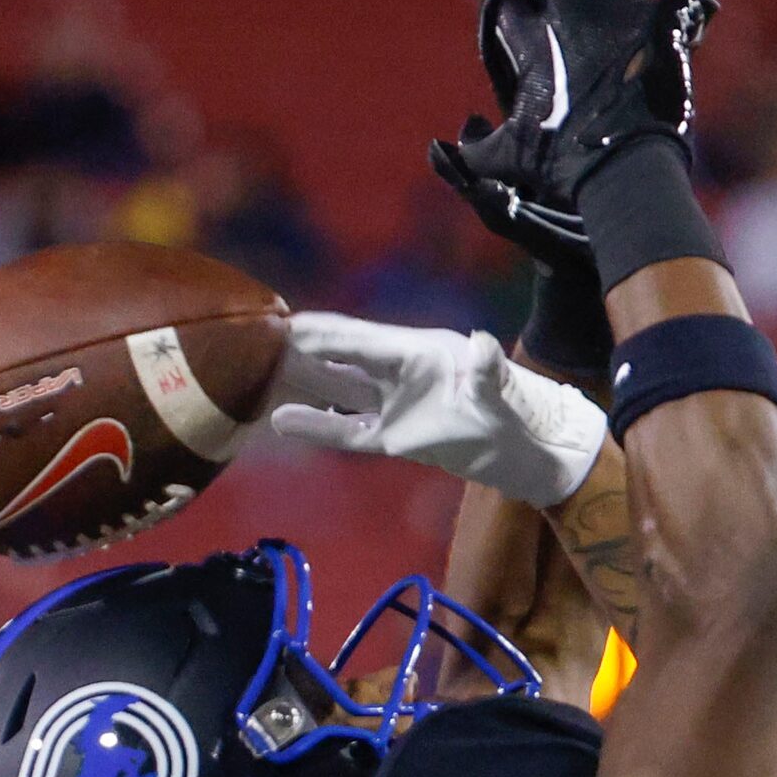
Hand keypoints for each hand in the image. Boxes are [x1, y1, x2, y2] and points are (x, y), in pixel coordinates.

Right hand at [267, 312, 607, 507]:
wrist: (524, 452)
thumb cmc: (513, 417)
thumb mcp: (500, 394)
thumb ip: (488, 371)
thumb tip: (484, 343)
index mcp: (417, 354)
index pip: (360, 340)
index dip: (324, 333)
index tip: (285, 324)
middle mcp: (398, 373)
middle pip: (340, 356)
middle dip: (299, 348)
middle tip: (251, 339)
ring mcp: (393, 404)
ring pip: (336, 388)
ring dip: (300, 381)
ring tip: (254, 371)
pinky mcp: (393, 436)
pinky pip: (347, 428)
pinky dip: (317, 425)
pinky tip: (282, 421)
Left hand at [431, 0, 716, 241]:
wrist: (607, 259)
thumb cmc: (552, 240)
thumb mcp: (504, 211)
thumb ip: (471, 180)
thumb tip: (437, 146)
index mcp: (527, 102)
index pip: (503, 38)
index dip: (499, 9)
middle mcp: (567, 87)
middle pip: (556, 11)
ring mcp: (612, 91)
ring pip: (614, 20)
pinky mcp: (653, 103)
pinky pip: (665, 52)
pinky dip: (682, 24)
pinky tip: (704, 6)